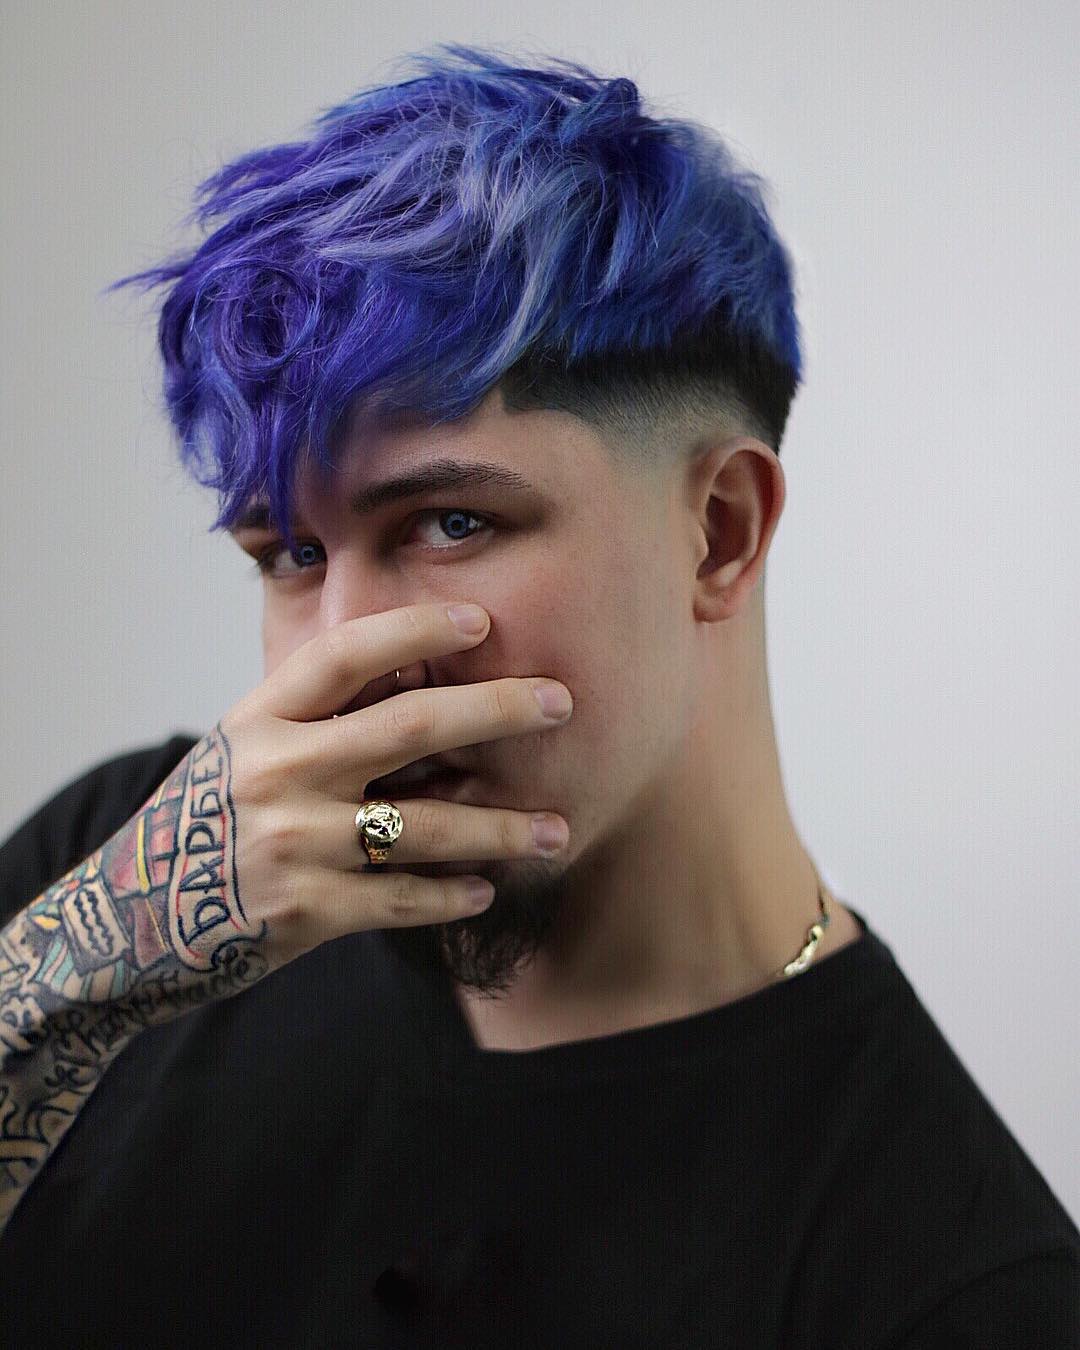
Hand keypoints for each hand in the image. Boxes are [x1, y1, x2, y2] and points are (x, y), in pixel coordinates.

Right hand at [205, 599, 572, 989]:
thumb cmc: (208, 820)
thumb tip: (427, 687)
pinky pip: (404, 898)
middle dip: (497, 710)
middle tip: (561, 703)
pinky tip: (486, 887)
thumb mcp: (244, 750)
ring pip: (426, 826)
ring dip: (503, 828)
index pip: (346, 654)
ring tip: (557, 829)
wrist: (129, 921)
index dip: (415, 629)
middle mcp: (277, 772)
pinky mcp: (306, 911)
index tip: (481, 620)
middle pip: (410, 728)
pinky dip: (452, 893)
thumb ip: (317, 721)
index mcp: (260, 719)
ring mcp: (293, 843)